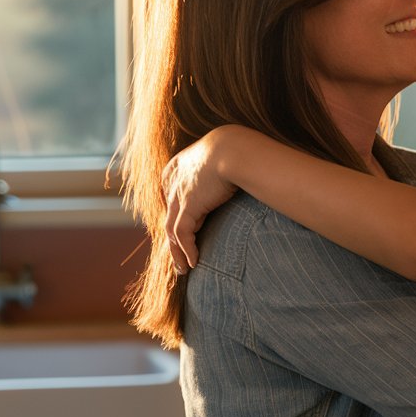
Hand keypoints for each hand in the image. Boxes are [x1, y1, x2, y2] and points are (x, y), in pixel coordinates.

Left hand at [162, 130, 237, 271]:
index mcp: (181, 164)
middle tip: (178, 255)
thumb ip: (226, 163)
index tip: (178, 224)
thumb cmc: (240, 149)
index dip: (172, 209)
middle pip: (168, 213)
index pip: (169, 190)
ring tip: (184, 267)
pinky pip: (182, 234)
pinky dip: (187, 250)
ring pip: (171, 229)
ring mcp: (179, 193)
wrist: (236, 149)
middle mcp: (175, 180)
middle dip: (172, 237)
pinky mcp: (188, 206)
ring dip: (177, 251)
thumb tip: (246, 169)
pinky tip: (194, 262)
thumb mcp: (225, 153)